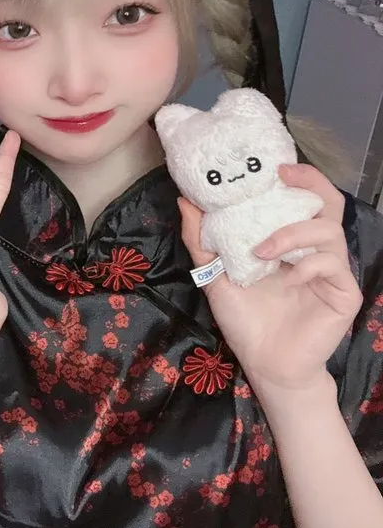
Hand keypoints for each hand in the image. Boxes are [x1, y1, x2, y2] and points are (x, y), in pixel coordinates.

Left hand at [178, 164, 362, 398]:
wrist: (263, 361)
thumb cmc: (244, 317)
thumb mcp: (214, 274)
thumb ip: (201, 240)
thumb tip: (185, 200)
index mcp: (288, 241)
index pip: (301, 200)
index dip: (296, 177)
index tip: (273, 165)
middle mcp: (313, 250)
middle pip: (328, 204)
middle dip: (310, 183)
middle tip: (282, 176)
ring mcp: (331, 272)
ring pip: (330, 232)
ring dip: (293, 233)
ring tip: (261, 250)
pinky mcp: (343, 294)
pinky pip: (334, 265)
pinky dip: (309, 264)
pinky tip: (288, 277)